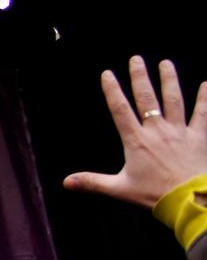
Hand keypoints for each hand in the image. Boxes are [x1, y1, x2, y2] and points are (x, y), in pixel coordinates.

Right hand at [64, 56, 206, 207]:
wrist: (189, 200)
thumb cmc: (154, 195)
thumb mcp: (119, 189)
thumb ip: (92, 182)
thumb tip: (65, 182)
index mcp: (136, 141)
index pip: (120, 110)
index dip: (112, 90)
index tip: (107, 73)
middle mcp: (157, 131)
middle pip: (147, 98)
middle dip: (140, 77)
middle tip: (136, 59)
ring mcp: (179, 132)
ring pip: (173, 100)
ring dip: (169, 80)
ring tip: (165, 63)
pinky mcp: (198, 137)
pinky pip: (202, 113)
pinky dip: (205, 98)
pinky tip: (206, 84)